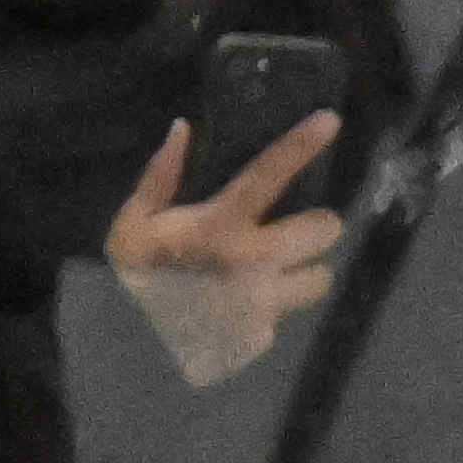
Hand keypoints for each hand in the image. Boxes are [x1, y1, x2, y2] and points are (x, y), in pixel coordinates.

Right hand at [106, 110, 351, 389]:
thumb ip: (160, 175)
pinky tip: (251, 302)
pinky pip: (291, 312)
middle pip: (325, 231)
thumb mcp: (133, 220)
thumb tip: (182, 128)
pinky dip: (278, 304)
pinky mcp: (268, 332)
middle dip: (318, 228)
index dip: (300, 145)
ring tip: (280, 269)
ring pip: (321, 278)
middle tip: (298, 229)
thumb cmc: (136, 272)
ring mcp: (265, 300)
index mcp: (218, 225)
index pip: (268, 175)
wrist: (131, 342)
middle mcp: (252, 260)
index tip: (331, 120)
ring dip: (307, 271)